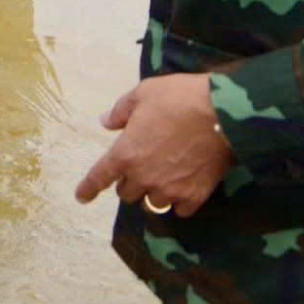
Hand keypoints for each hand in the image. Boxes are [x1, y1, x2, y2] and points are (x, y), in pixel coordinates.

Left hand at [75, 73, 234, 217]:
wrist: (222, 114)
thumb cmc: (179, 98)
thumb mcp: (143, 93)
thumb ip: (121, 111)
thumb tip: (106, 122)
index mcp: (125, 153)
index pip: (100, 177)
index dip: (88, 188)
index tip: (81, 197)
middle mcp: (144, 177)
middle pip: (127, 193)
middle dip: (129, 182)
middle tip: (140, 167)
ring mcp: (170, 190)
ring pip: (152, 204)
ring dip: (152, 194)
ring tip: (163, 179)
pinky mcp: (195, 197)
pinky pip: (180, 210)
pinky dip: (178, 202)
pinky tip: (184, 188)